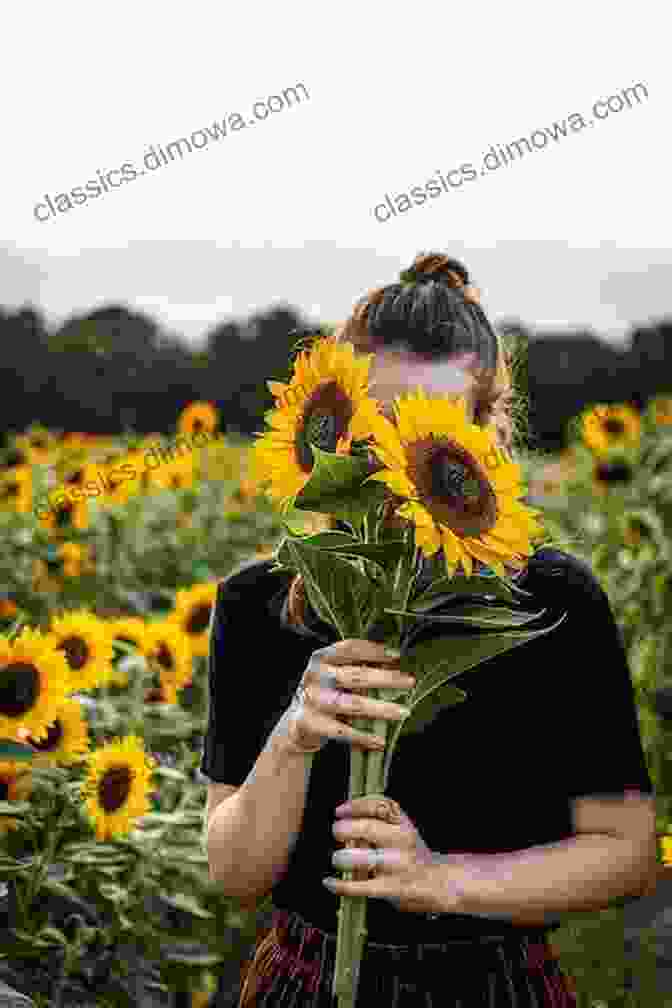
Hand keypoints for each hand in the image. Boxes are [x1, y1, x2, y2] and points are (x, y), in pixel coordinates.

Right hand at [283, 640, 414, 754]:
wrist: (296, 723)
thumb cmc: (324, 694)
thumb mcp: (335, 675)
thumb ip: (358, 667)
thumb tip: (393, 663)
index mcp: (321, 658)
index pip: (349, 648)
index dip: (374, 651)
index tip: (396, 656)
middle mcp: (315, 676)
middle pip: (355, 676)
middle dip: (385, 679)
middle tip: (409, 682)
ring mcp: (312, 700)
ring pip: (352, 704)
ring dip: (381, 708)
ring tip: (403, 712)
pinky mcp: (310, 723)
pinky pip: (342, 731)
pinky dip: (363, 737)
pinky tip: (380, 740)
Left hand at [322, 795, 459, 914]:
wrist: (438, 882)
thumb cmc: (412, 853)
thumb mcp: (403, 827)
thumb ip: (379, 819)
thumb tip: (345, 814)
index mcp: (403, 823)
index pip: (378, 806)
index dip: (354, 806)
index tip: (340, 811)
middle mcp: (401, 841)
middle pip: (368, 829)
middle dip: (345, 830)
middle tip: (337, 832)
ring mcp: (396, 865)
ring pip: (363, 858)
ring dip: (343, 857)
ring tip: (338, 857)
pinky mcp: (391, 888)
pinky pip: (361, 887)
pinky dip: (341, 885)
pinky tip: (329, 882)